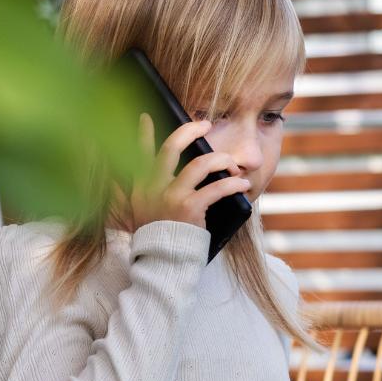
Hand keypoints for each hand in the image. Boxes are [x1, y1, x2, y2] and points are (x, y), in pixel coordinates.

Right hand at [109, 113, 250, 230]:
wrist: (163, 264)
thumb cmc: (159, 240)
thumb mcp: (142, 215)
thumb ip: (146, 196)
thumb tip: (160, 178)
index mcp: (141, 188)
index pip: (140, 153)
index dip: (143, 133)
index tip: (146, 116)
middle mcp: (153, 188)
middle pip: (171, 147)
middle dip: (191, 130)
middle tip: (205, 125)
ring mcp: (171, 197)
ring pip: (201, 164)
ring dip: (222, 160)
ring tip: (232, 166)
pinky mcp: (189, 208)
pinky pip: (217, 187)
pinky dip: (233, 183)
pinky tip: (241, 184)